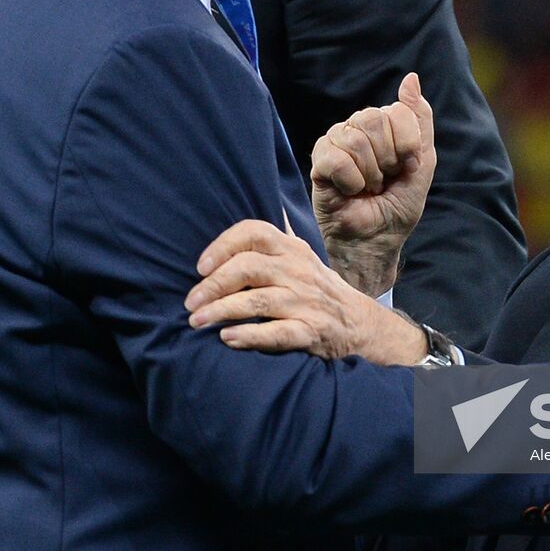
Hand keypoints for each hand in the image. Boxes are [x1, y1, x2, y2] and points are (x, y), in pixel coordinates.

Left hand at [187, 220, 426, 363]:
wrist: (359, 324)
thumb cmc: (317, 288)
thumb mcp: (300, 256)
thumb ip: (273, 239)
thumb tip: (251, 212)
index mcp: (291, 249)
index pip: (254, 232)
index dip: (222, 246)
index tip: (199, 267)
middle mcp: (298, 270)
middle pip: (249, 267)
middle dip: (213, 285)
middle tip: (190, 302)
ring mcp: (306, 301)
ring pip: (258, 301)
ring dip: (221, 311)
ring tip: (196, 321)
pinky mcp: (312, 331)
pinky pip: (277, 333)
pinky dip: (249, 336)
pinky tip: (227, 338)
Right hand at [310, 72, 435, 295]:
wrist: (377, 239)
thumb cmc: (398, 203)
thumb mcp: (423, 162)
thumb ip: (419, 119)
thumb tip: (411, 78)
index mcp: (383, 123)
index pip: (398, 111)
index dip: (407, 146)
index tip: (405, 168)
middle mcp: (357, 127)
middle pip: (374, 119)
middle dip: (388, 159)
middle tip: (384, 180)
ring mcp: (335, 142)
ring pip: (355, 139)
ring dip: (369, 174)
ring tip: (367, 188)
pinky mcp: (318, 162)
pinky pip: (337, 159)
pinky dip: (351, 182)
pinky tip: (350, 191)